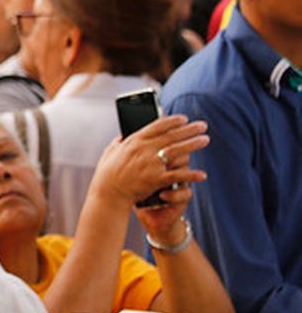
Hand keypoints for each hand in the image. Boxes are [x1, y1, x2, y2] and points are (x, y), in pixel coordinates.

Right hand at [92, 116, 207, 212]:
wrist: (108, 194)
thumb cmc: (107, 174)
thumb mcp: (110, 152)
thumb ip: (119, 142)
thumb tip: (124, 135)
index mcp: (134, 140)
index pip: (158, 125)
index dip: (173, 121)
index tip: (184, 118)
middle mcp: (144, 149)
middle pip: (172, 135)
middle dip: (190, 129)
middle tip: (203, 126)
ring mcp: (151, 164)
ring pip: (178, 151)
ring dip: (194, 144)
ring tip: (205, 140)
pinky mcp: (156, 179)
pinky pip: (178, 175)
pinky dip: (191, 175)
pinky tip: (202, 174)